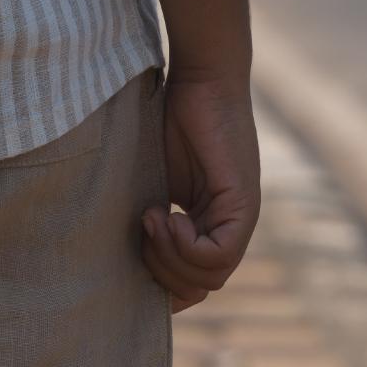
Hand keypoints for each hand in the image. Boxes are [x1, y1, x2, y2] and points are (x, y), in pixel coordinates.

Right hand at [141, 72, 260, 310]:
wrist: (199, 78)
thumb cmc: (169, 119)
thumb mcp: (152, 180)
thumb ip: (149, 218)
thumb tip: (122, 259)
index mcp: (208, 225)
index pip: (191, 284)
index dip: (159, 283)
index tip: (132, 247)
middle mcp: (229, 227)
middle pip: (199, 287)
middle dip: (160, 272)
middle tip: (141, 229)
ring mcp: (240, 219)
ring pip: (211, 278)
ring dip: (170, 256)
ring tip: (151, 217)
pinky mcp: (244, 204)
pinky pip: (220, 255)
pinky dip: (185, 246)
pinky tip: (167, 214)